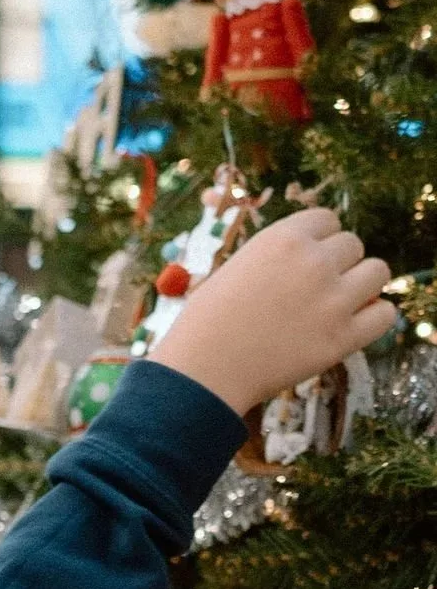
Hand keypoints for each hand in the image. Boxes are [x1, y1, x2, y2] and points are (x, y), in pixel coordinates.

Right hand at [150, 205, 394, 416]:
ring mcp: (333, 300)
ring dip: (364, 284)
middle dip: (339, 263)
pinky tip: (357, 324)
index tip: (309, 261)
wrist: (204, 368)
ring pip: (378, 271)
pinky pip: (385, 314)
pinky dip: (375, 317)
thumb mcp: (239, 266)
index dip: (320, 241)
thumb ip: (279, 256)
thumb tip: (316, 257)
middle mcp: (314, 261)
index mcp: (284, 238)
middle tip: (318, 289)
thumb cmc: (209, 321)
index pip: (328, 220)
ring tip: (342, 302)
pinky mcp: (343, 338)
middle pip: (354, 244)